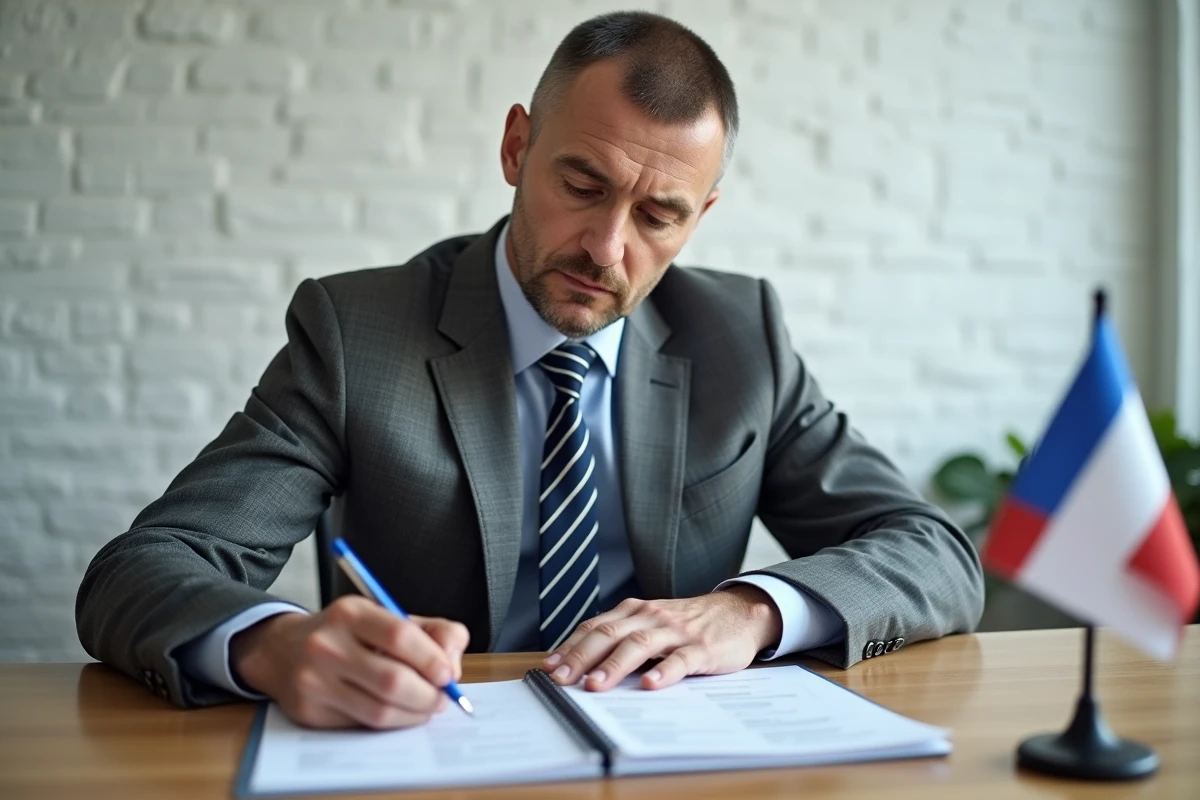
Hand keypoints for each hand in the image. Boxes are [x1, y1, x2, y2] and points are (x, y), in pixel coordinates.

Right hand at [230, 596, 468, 729]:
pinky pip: (361, 725)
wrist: (285, 650)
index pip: (400, 636)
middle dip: (428, 696)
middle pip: (392, 681)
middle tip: (442, 699)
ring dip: (413, 715)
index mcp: (351, 613)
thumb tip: (453, 666)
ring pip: (379, 711)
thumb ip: (435, 632)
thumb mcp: (389, 617)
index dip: (432, 659)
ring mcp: (313, 680)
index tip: (449, 675)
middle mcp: (327, 644)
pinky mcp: (308, 711)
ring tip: (425, 708)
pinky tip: (397, 714)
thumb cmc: (351, 635)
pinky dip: (389, 724)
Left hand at [541, 585, 782, 691]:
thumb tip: (582, 665)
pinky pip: (681, 660)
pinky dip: (664, 671)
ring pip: (639, 645)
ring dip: (614, 665)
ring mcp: (677, 632)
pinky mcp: (702, 648)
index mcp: (635, 612)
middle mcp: (651, 617)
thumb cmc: (688, 625)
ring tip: (596, 686)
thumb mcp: (652, 625)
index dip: (571, 646)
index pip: (595, 627)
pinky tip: (651, 685)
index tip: (550, 667)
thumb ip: (623, 638)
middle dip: (582, 657)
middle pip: (610, 633)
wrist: (739, 613)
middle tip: (562, 679)